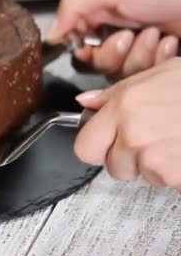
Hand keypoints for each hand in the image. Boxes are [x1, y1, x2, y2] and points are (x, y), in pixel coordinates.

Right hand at [48, 0, 180, 80]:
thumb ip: (72, 7)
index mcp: (103, 14)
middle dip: (113, 51)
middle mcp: (118, 36)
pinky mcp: (156, 69)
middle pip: (96, 64)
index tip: (89, 43)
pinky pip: (143, 79)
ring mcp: (139, 54)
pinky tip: (170, 45)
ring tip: (157, 35)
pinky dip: (157, 60)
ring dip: (139, 54)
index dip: (82, 49)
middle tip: (129, 34)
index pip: (77, 44)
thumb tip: (50, 34)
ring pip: (119, 74)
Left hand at [74, 58, 180, 187]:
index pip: (84, 146)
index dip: (96, 145)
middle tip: (150, 140)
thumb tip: (87, 102)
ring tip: (176, 139)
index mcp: (124, 107)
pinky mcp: (176, 177)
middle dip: (127, 158)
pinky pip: (168, 182)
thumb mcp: (159, 74)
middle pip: (113, 166)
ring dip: (155, 164)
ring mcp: (155, 159)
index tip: (105, 141)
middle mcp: (134, 134)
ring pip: (143, 175)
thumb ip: (116, 92)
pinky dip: (177, 173)